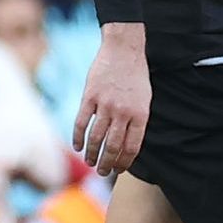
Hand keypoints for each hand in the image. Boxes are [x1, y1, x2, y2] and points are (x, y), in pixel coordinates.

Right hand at [67, 25, 151, 176]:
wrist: (123, 50)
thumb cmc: (136, 76)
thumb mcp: (145, 100)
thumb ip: (136, 122)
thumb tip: (126, 146)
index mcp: (140, 114)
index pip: (131, 147)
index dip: (124, 162)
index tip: (118, 170)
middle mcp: (123, 112)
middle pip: (113, 146)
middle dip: (107, 163)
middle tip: (102, 172)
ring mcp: (105, 104)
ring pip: (96, 137)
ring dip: (91, 153)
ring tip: (89, 163)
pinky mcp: (90, 96)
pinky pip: (82, 122)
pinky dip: (78, 137)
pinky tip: (77, 146)